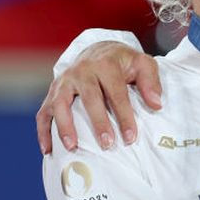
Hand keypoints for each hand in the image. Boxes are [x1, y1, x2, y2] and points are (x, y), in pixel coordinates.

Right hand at [35, 41, 161, 153]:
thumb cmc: (123, 63)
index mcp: (105, 64)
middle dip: (98, 123)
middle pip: (89, 98)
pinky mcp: (53, 91)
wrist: (99, 50)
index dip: (124, 116)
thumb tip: (156, 104)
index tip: (130, 138)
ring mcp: (64, 81)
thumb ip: (151, 81)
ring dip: (65, 126)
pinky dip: (43, 131)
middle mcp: (82, 71)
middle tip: (108, 145)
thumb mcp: (143, 64)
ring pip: (60, 104)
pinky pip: (44, 111)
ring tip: (73, 147)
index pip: (116, 93)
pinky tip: (48, 149)